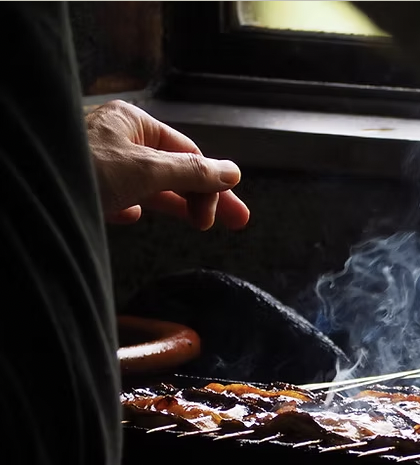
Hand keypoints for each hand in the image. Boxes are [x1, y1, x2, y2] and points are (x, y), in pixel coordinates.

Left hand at [86, 99, 250, 230]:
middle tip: (234, 224)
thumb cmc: (83, 170)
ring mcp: (100, 164)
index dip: (211, 184)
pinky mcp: (84, 188)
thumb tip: (232, 172)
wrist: (25, 193)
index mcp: (132, 123)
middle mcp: (117, 139)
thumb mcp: (147, 171)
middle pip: (174, 170)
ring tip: (197, 225)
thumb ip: (193, 173)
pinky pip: (118, 197)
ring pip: (149, 186)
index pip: (188, 154)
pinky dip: (131, 209)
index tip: (223, 216)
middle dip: (202, 197)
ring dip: (172, 205)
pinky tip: (133, 217)